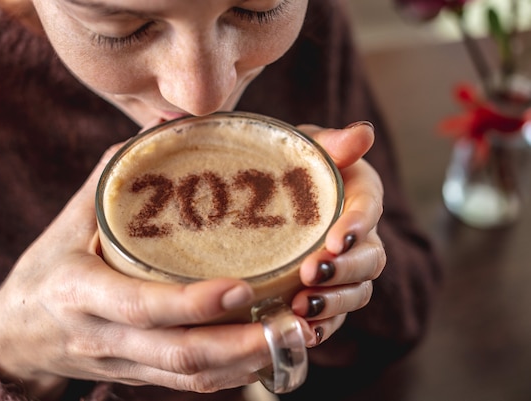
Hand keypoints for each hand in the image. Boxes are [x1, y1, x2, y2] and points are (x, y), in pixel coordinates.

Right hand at [0, 144, 268, 398]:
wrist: (17, 334)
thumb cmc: (48, 267)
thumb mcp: (69, 221)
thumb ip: (113, 175)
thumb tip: (167, 127)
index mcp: (81, 294)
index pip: (140, 305)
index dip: (192, 303)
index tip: (242, 287)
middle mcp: (102, 337)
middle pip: (177, 354)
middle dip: (237, 345)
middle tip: (288, 321)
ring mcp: (122, 362)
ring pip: (188, 377)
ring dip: (243, 363)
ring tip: (290, 339)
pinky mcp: (137, 375)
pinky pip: (186, 384)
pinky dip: (229, 374)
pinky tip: (264, 354)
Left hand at [292, 122, 385, 347]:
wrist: (267, 193)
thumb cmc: (289, 163)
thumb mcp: (305, 146)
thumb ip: (332, 142)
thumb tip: (363, 133)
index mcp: (358, 193)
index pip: (368, 208)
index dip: (356, 225)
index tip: (334, 239)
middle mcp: (360, 234)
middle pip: (369, 258)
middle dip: (343, 270)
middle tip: (310, 274)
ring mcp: (347, 268)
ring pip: (356, 291)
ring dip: (333, 302)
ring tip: (301, 307)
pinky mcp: (330, 292)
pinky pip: (336, 315)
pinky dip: (323, 326)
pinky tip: (302, 332)